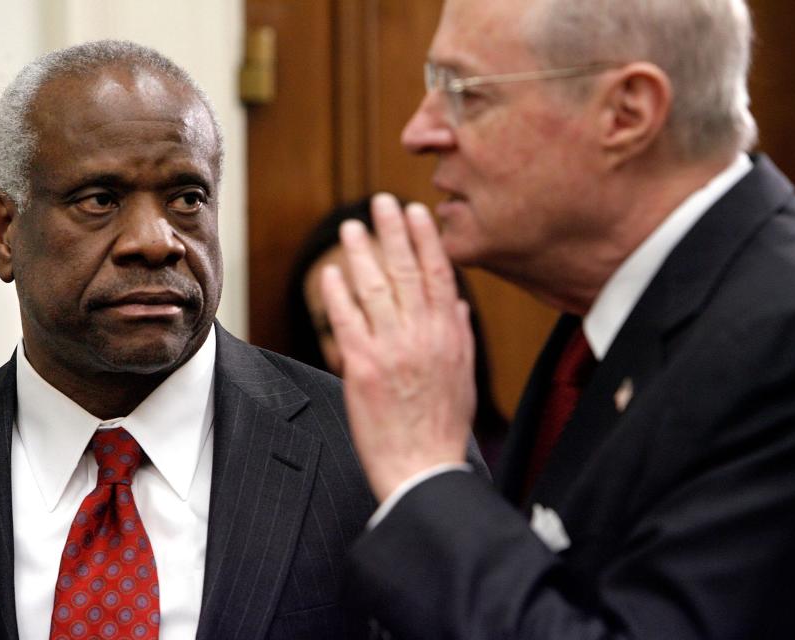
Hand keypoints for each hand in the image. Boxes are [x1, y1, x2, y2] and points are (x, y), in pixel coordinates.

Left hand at [321, 193, 475, 500]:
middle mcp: (423, 336)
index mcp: (449, 337)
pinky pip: (347, 321)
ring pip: (375, 289)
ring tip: (351, 227)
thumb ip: (459, 336)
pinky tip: (330, 272)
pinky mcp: (362, 369)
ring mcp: (392, 350)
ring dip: (362, 254)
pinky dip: (338, 294)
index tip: (417, 212)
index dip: (427, 240)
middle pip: (407, 272)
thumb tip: (456, 303)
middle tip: (382, 200)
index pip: (439, 276)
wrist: (423, 470)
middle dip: (394, 232)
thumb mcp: (464, 379)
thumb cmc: (443, 429)